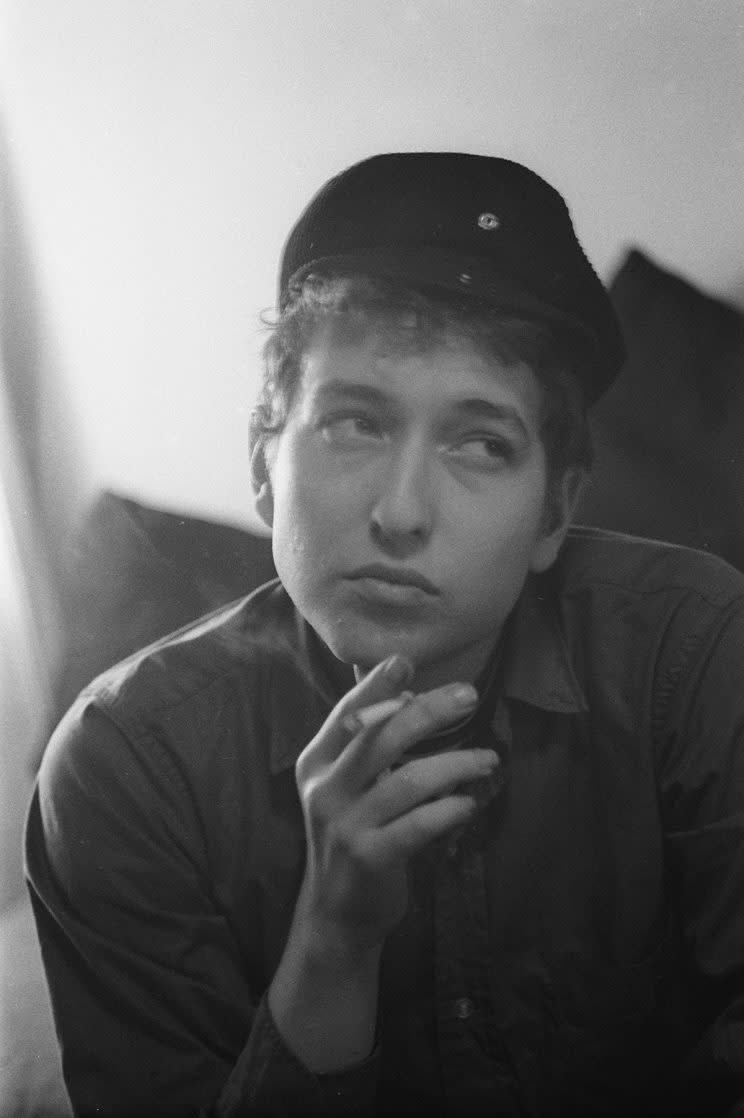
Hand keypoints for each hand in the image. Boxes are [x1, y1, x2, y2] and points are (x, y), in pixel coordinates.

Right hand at [293, 654, 501, 958]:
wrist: (336, 912)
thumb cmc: (353, 834)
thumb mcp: (348, 786)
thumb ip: (370, 746)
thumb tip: (411, 696)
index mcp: (317, 762)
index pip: (347, 714)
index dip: (377, 685)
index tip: (407, 661)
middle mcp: (326, 788)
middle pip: (381, 736)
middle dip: (429, 711)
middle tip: (469, 696)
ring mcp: (346, 824)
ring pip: (409, 779)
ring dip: (457, 764)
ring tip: (488, 760)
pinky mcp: (370, 857)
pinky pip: (419, 824)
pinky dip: (450, 809)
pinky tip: (469, 802)